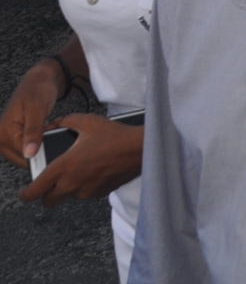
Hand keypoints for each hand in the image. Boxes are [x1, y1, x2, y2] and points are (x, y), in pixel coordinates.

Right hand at [0, 59, 61, 168]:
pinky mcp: (14, 139)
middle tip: (58, 144)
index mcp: (3, 132)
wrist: (40, 80)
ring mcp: (6, 140)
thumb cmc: (38, 90)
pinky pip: (27, 150)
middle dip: (41, 155)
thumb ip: (34, 131)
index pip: (23, 155)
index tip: (59, 153)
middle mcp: (1, 138)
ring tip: (53, 139)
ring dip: (40, 152)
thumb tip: (29, 154)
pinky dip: (39, 148)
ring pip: (25, 157)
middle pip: (22, 159)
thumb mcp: (38, 108)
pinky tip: (48, 140)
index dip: (42, 156)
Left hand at [18, 115, 142, 205]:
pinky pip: (85, 194)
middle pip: (48, 202)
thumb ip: (65, 123)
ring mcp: (86, 191)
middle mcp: (72, 184)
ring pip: (68, 197)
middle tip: (52, 182)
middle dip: (46, 194)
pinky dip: (84, 187)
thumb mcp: (87, 122)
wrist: (141, 149)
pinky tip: (94, 171)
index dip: (26, 194)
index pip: (34, 191)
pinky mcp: (100, 193)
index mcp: (63, 168)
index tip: (26, 191)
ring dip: (67, 189)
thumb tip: (55, 125)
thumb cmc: (115, 136)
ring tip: (79, 170)